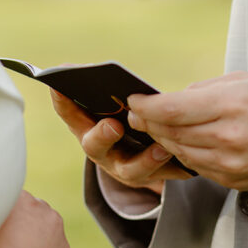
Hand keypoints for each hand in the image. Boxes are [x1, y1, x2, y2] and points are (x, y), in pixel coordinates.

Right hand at [50, 90, 191, 194]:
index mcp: (87, 126)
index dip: (62, 102)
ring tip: (161, 149)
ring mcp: (123, 168)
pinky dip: (175, 168)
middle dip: (102, 136)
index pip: (68, 112)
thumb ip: (106, 91)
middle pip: (93, 146)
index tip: (58, 86)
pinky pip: (162, 177)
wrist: (151, 155)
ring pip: (130, 170)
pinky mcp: (150, 178)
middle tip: (113, 126)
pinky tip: (188, 162)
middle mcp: (101, 150)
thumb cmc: (127, 118)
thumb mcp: (115, 104)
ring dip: (145, 160)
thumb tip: (88, 68)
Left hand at [127, 71, 247, 191]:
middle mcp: (228, 137)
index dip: (146, 106)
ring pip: (179, 153)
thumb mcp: (246, 82)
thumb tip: (172, 100)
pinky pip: (196, 168)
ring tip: (156, 129)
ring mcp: (230, 163)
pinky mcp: (233, 180)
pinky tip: (181, 144)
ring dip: (163, 141)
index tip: (133, 101)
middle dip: (149, 123)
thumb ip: (205, 90)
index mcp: (231, 105)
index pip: (172, 109)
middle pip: (171, 133)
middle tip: (137, 115)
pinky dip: (184, 155)